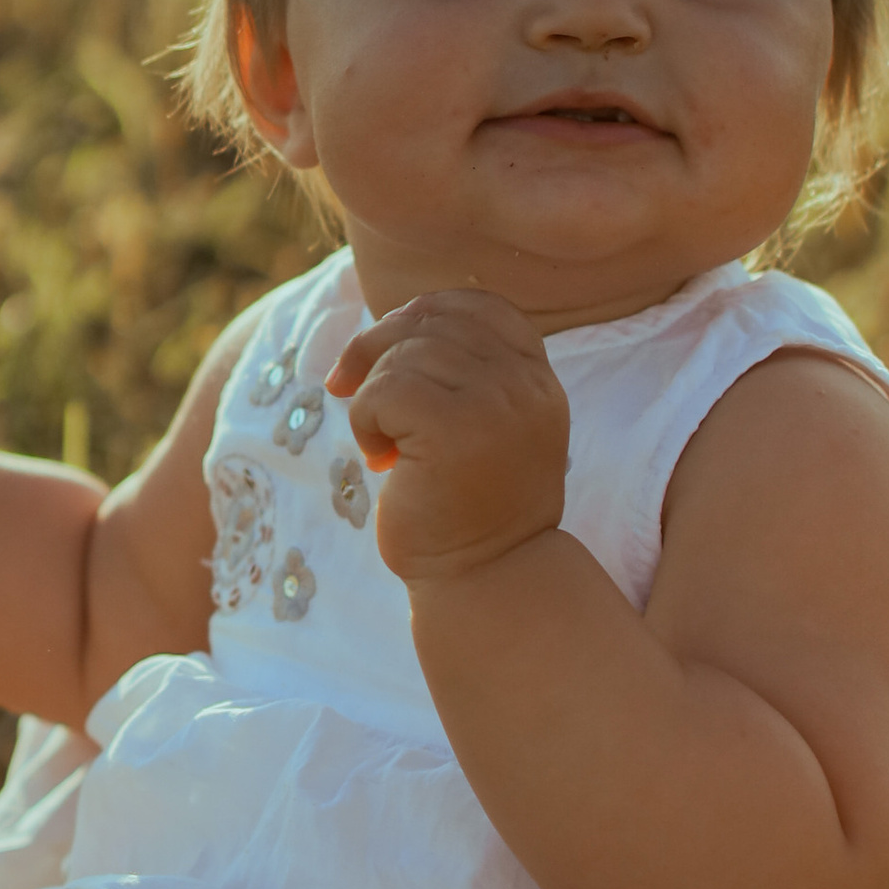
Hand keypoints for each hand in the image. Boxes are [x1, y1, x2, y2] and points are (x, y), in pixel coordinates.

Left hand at [326, 289, 567, 584]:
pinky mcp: (454, 432)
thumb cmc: (467, 509)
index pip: (481, 306)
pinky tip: (380, 460)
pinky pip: (384, 390)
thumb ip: (461, 373)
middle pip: (432, 321)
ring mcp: (496, 406)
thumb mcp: (481, 427)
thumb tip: (386, 325)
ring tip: (383, 444)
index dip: (423, 315)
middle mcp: (525, 386)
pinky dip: (365, 420)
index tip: (388, 358)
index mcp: (538, 380)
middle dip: (376, 347)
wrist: (484, 582)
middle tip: (350, 389)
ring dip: (371, 395)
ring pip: (403, 355)